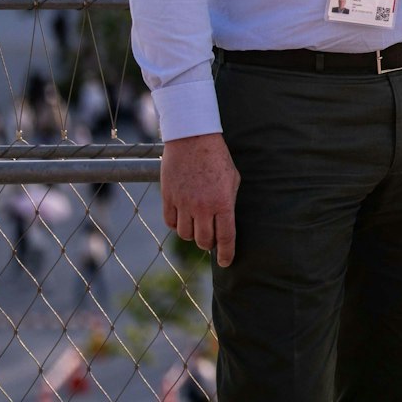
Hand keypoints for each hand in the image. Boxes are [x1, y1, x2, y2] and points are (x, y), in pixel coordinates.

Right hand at [161, 133, 239, 266]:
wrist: (193, 139)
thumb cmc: (218, 158)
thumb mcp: (233, 180)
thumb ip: (229, 203)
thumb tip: (226, 224)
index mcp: (222, 203)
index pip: (226, 238)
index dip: (226, 254)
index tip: (226, 263)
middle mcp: (202, 207)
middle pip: (204, 241)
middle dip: (209, 244)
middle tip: (212, 240)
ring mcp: (183, 203)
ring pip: (185, 235)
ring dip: (193, 234)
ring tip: (198, 225)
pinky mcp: (168, 198)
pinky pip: (170, 223)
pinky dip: (177, 225)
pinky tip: (183, 218)